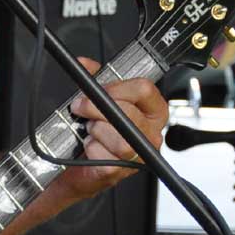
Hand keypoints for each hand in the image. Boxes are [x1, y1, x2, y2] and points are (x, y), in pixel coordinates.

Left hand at [62, 57, 169, 198]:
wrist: (82, 164)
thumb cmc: (97, 131)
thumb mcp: (99, 99)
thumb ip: (95, 78)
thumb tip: (84, 64)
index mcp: (152, 111)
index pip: (145, 90)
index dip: (117, 88)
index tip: (99, 90)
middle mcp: (151, 133)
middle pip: (129, 114)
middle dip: (97, 108)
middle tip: (81, 108)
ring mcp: (140, 154)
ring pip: (120, 138)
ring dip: (97, 130)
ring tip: (90, 129)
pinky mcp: (122, 170)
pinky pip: (104, 155)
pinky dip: (91, 148)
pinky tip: (89, 146)